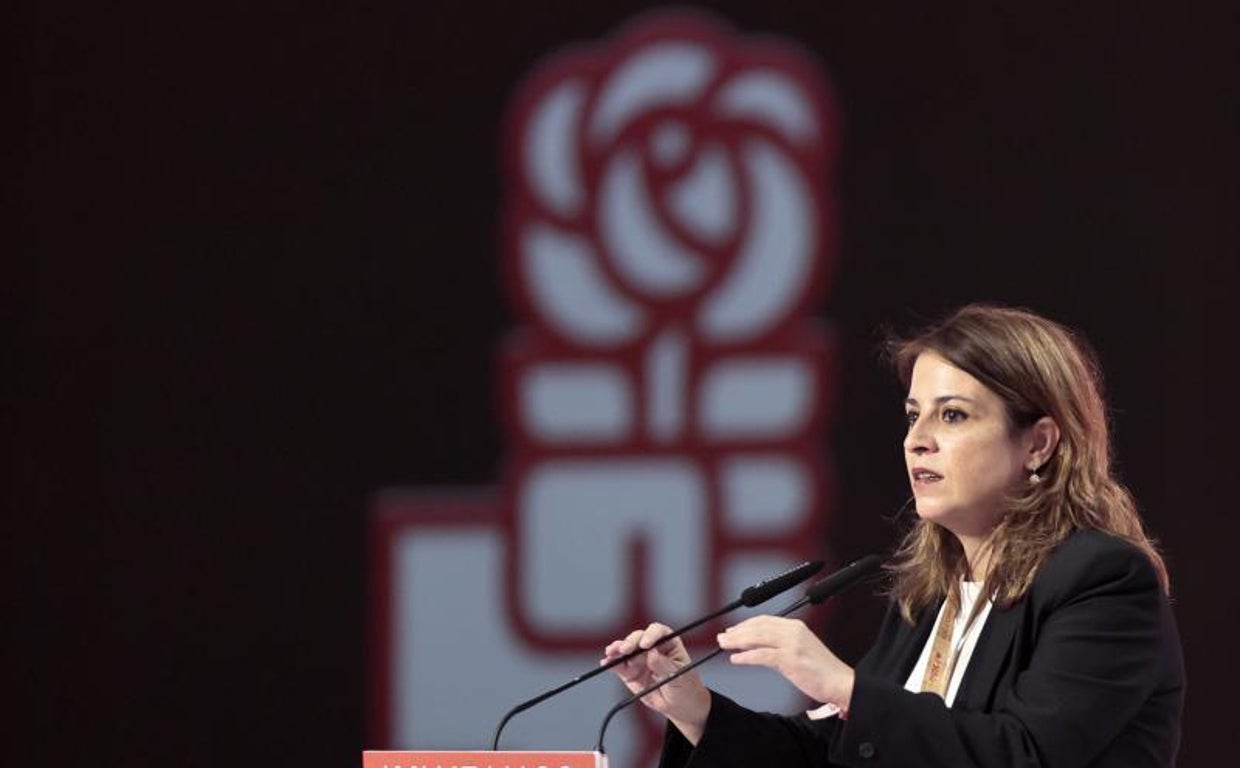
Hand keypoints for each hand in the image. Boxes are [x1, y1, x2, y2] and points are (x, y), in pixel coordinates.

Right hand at [602, 622, 710, 742]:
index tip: (646, 644)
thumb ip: (664, 666)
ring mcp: (640, 659)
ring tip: (611, 652)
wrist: (679, 706)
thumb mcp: (679, 677)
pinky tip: (606, 662)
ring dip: (617, 649)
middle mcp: (652, 647)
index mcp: (669, 643)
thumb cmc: (685, 687)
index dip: (651, 634)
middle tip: (625, 650)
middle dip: (630, 642)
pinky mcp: (630, 672)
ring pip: (626, 650)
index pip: (659, 632)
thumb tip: (651, 653)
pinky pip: (619, 666)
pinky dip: (612, 663)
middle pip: (639, 638)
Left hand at [717, 615, 854, 709]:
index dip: (745, 625)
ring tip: (724, 646)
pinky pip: (763, 655)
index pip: (764, 621)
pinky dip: (747, 657)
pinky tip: (737, 660)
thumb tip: (759, 646)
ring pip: (757, 638)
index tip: (733, 631)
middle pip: (758, 627)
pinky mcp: (791, 659)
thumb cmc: (822, 671)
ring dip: (738, 642)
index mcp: (796, 627)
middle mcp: (793, 631)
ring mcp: (792, 644)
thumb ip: (782, 644)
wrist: (842, 683)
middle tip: (722, 637)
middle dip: (737, 632)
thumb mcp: (801, 650)